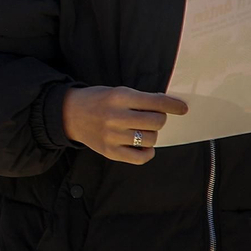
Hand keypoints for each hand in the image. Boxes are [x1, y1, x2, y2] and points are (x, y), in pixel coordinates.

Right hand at [61, 85, 188, 164]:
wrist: (68, 114)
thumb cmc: (97, 101)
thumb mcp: (116, 92)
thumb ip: (140, 100)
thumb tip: (168, 107)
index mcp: (119, 97)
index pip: (156, 102)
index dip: (173, 105)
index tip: (182, 108)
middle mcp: (116, 116)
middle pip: (156, 122)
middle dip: (159, 119)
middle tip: (152, 118)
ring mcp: (112, 136)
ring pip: (151, 140)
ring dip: (151, 135)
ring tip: (141, 130)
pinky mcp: (110, 152)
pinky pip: (140, 158)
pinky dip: (147, 153)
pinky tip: (142, 146)